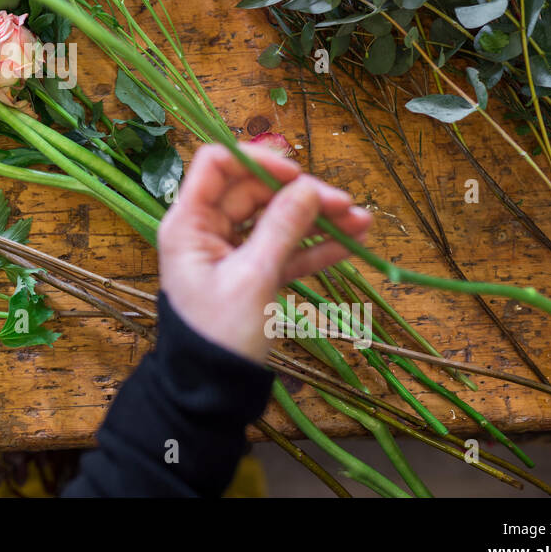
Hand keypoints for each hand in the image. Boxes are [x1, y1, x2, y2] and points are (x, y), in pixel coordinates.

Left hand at [156, 141, 372, 362]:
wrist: (212, 391)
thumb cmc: (220, 333)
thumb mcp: (253, 278)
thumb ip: (281, 229)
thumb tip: (309, 188)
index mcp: (188, 222)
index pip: (217, 165)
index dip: (256, 160)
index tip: (297, 175)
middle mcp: (206, 229)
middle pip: (255, 191)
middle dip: (301, 195)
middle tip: (345, 204)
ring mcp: (231, 251)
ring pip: (275, 220)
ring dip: (317, 219)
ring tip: (361, 222)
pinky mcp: (253, 273)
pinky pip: (284, 250)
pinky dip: (314, 246)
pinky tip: (350, 242)